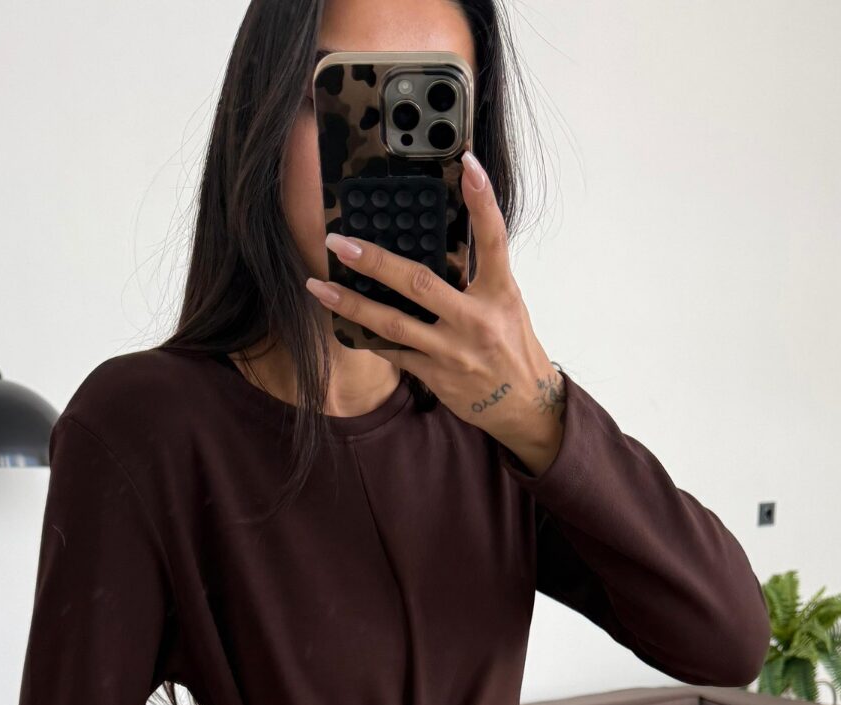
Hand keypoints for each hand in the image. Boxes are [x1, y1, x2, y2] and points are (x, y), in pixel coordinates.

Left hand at [304, 149, 565, 475]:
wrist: (522, 405)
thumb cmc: (512, 346)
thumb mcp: (506, 304)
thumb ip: (477, 275)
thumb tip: (437, 241)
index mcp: (501, 294)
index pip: (493, 240)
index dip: (482, 201)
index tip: (467, 164)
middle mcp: (476, 321)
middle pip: (419, 283)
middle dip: (375, 261)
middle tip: (339, 242)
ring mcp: (453, 351)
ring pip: (393, 324)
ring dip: (351, 304)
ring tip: (318, 285)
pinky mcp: (436, 375)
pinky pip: (393, 353)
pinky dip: (367, 336)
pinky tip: (340, 322)